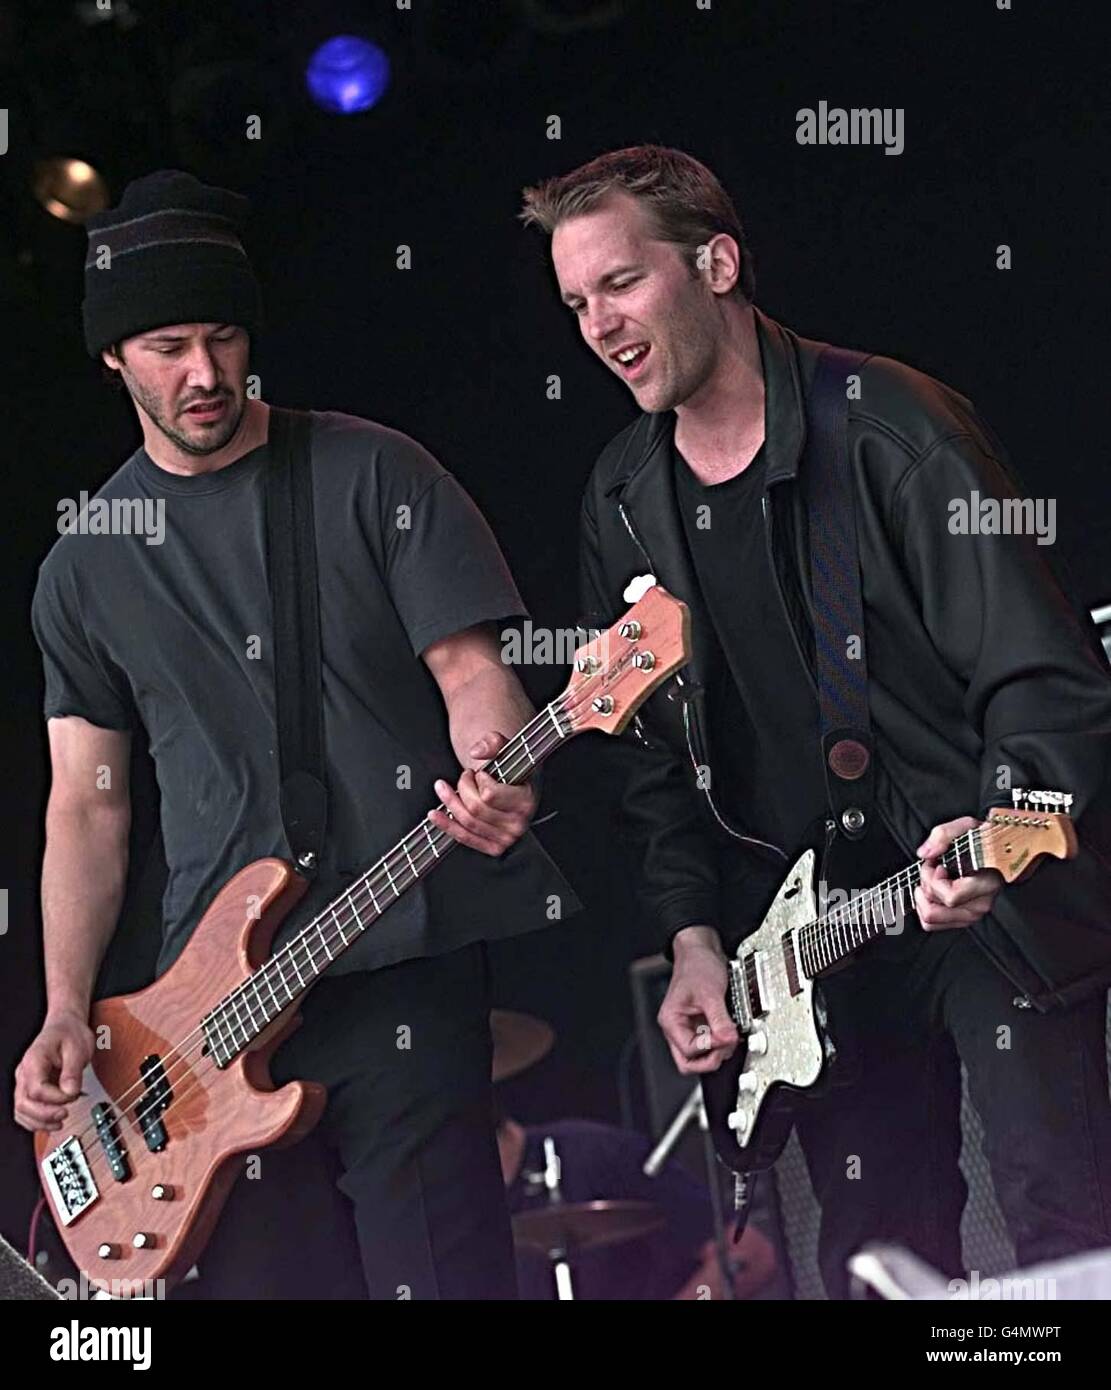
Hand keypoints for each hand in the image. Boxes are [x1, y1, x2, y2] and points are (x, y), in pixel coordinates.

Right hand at [13, 1009, 93, 1132]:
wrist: (65, 1026)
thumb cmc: (70, 1034)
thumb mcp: (78, 1048)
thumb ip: (73, 1071)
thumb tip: (70, 1091)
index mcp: (34, 1060)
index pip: (37, 1089)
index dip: (55, 1098)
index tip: (73, 1095)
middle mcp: (24, 1073)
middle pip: (23, 1103)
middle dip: (45, 1115)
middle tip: (65, 1114)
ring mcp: (24, 1082)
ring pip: (21, 1111)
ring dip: (39, 1122)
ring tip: (59, 1122)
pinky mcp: (29, 1089)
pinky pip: (25, 1110)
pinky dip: (36, 1121)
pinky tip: (51, 1123)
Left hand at [427, 731, 537, 856]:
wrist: (515, 785)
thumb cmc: (511, 769)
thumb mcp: (506, 748)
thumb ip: (492, 742)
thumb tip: (477, 751)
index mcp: (526, 800)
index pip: (490, 795)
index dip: (479, 780)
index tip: (480, 772)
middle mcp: (519, 823)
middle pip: (475, 808)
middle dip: (464, 787)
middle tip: (466, 777)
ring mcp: (506, 838)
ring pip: (467, 822)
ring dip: (451, 802)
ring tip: (445, 788)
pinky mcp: (494, 847)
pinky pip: (465, 838)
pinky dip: (447, 825)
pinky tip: (435, 814)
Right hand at [657, 928, 738, 1074]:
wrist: (702, 950)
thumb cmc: (697, 966)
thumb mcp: (710, 993)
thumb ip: (719, 1019)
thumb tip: (728, 1040)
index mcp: (671, 1021)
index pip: (688, 1051)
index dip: (710, 1048)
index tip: (725, 1036)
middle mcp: (677, 1028)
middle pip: (689, 1062)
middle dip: (710, 1058)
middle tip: (727, 1046)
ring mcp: (689, 1028)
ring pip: (699, 1057)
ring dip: (717, 1051)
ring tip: (730, 1037)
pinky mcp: (701, 1025)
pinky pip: (709, 1044)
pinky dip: (721, 1042)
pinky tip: (730, 1032)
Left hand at [915, 816, 1004, 929]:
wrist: (1001, 851)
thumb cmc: (986, 840)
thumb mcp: (966, 827)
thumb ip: (942, 835)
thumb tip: (925, 853)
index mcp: (985, 884)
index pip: (950, 897)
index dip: (934, 880)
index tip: (936, 864)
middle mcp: (980, 905)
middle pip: (934, 912)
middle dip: (925, 888)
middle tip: (931, 871)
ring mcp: (973, 914)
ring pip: (931, 921)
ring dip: (924, 898)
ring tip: (933, 880)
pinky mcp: (965, 918)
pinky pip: (933, 923)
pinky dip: (926, 906)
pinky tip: (934, 890)